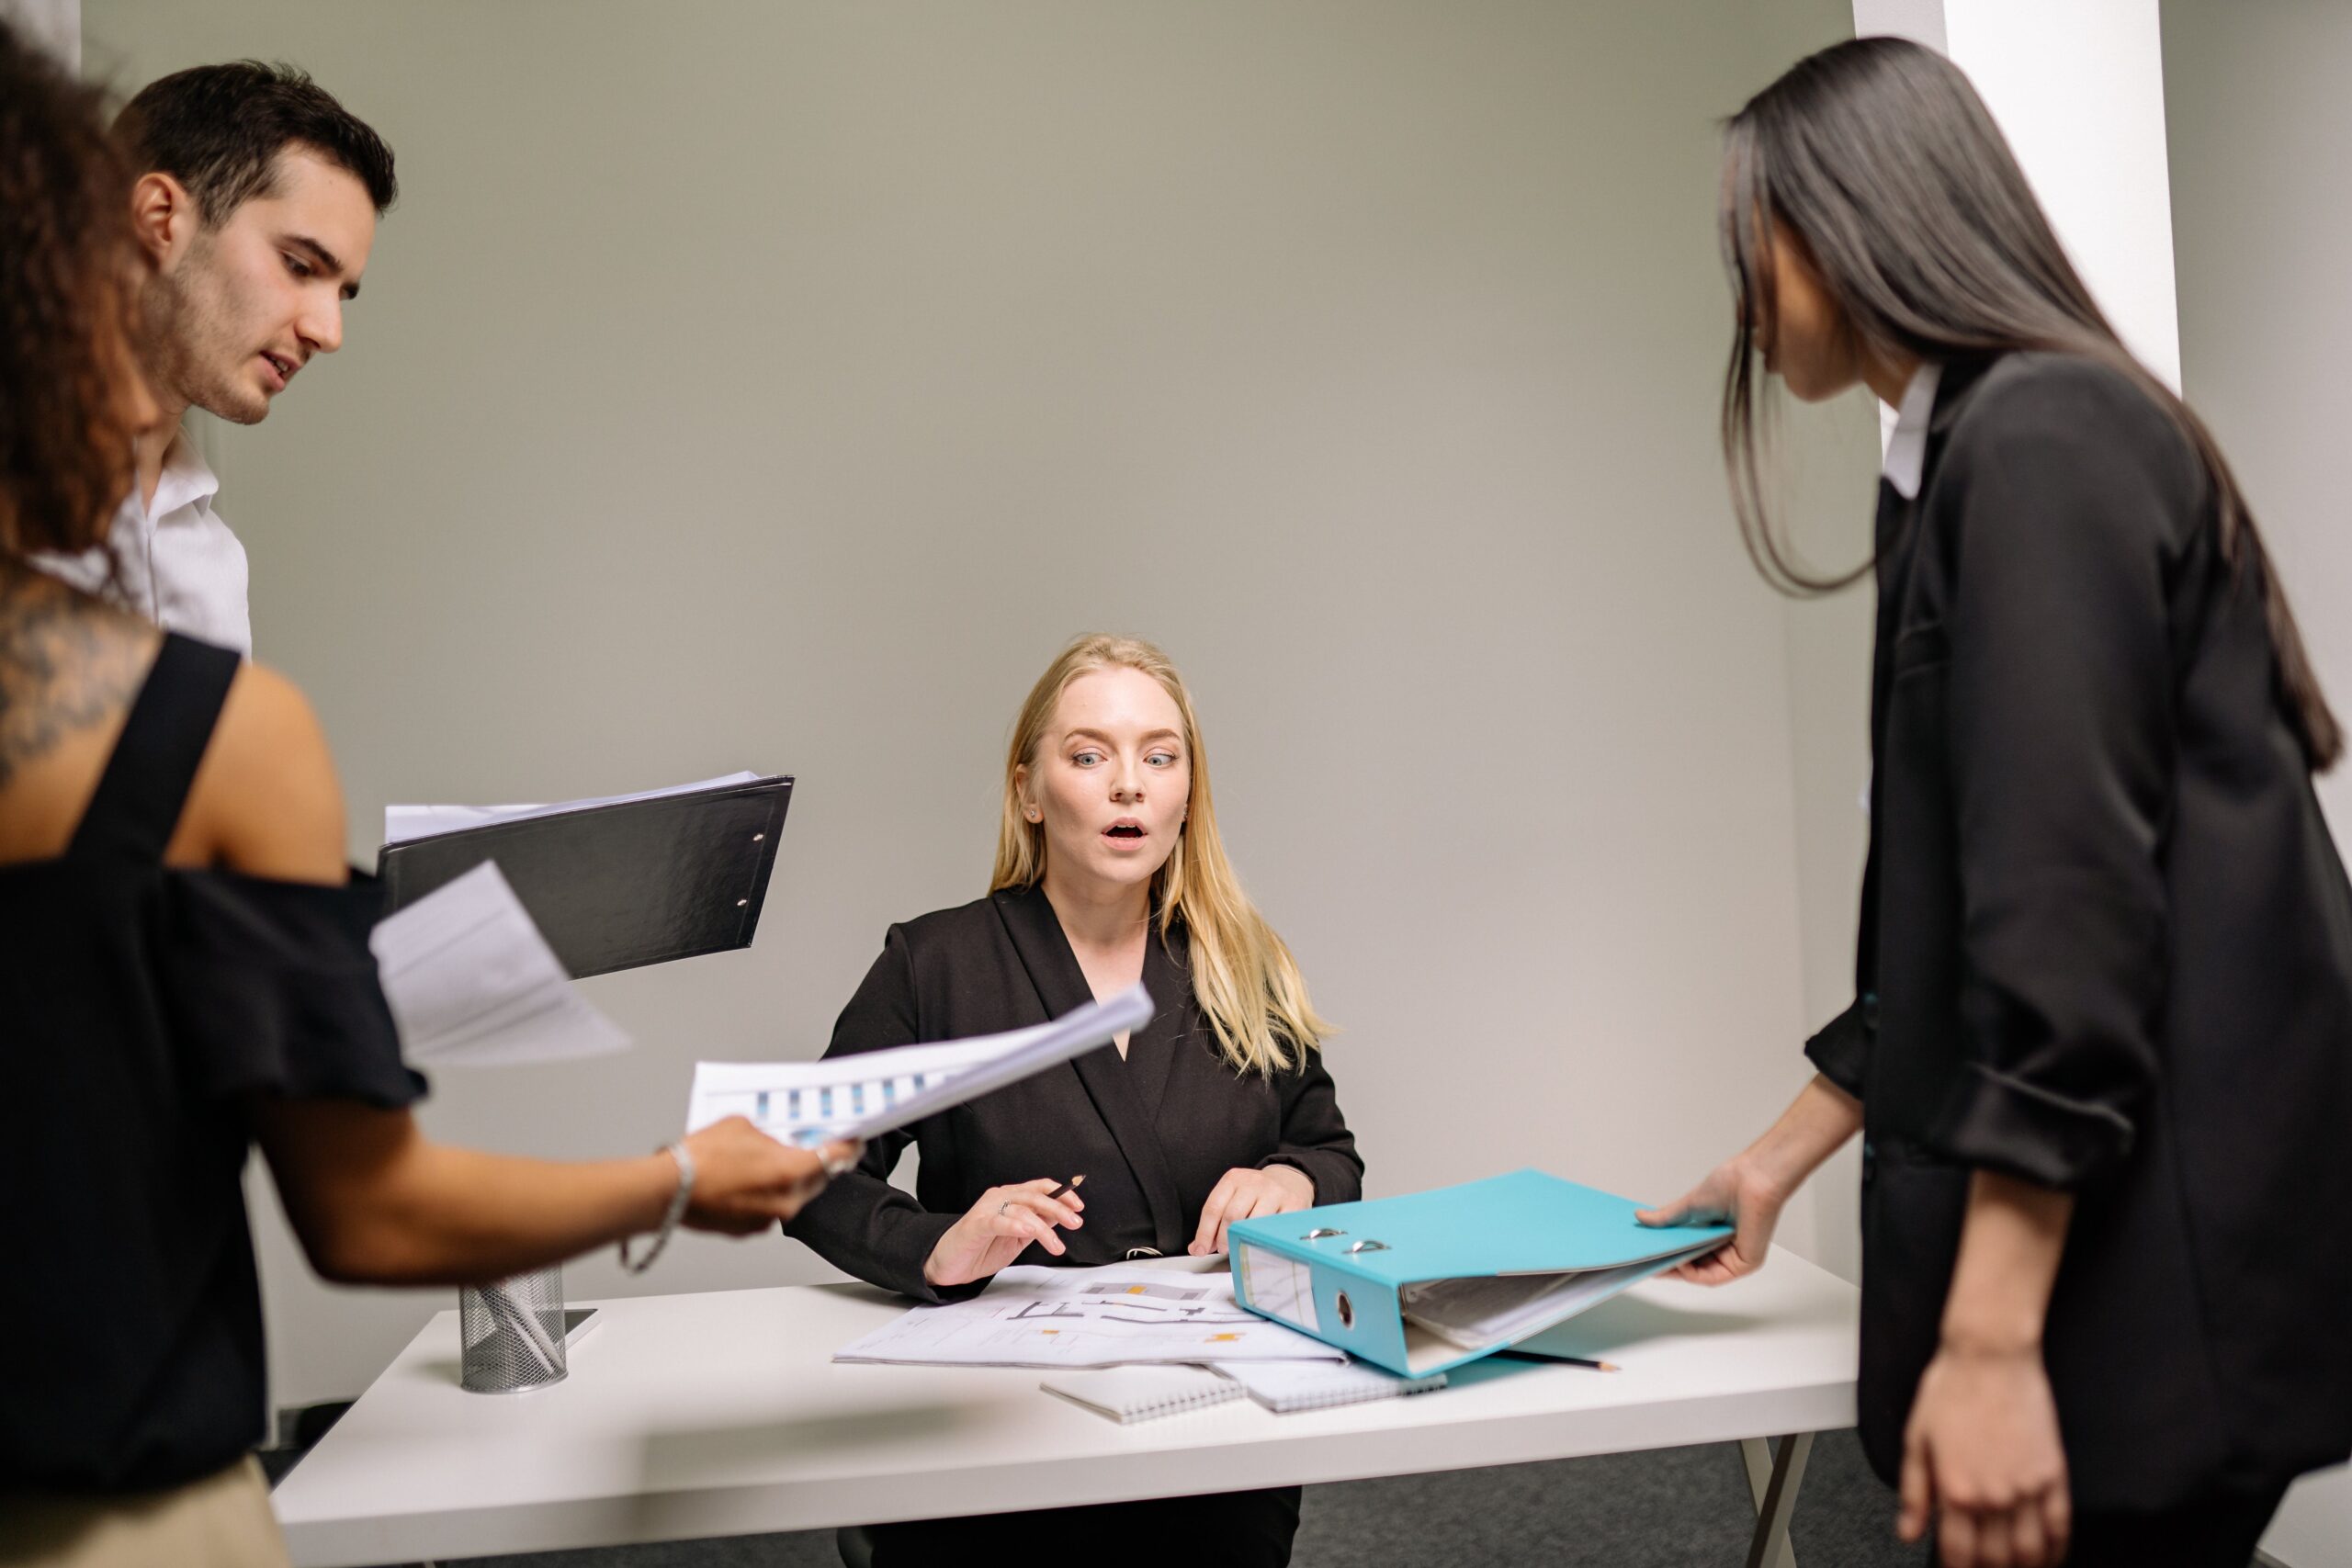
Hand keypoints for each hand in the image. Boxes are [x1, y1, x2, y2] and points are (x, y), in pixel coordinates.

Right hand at [678, 1118, 855, 1233]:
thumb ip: (769, 1134)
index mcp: (791, 1171)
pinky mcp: (750, 1229)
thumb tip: (774, 1139)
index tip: (853, 1141)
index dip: (848, 1147)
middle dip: (819, 1163)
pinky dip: (767, 1195)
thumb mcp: (743, 1126)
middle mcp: (786, 1200)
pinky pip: (771, 1208)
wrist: (668, 1190)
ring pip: (793, 1196)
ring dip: (790, 1180)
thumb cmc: (700, 1159)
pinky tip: (748, 1180)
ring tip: (769, 1162)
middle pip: (818, 1179)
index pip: (835, 1158)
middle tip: (816, 1147)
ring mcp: (768, 1219)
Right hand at [924, 1178, 1086, 1287]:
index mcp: (1011, 1199)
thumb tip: (1061, 1215)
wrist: (948, 1264)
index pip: (1040, 1188)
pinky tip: (1028, 1230)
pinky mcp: (975, 1224)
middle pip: (1034, 1196)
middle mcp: (999, 1198)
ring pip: (1021, 1210)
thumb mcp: (1018, 1238)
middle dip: (1058, 1209)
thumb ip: (1036, 1224)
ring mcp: (986, 1210)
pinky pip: (997, 1221)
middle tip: (1075, 1223)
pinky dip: (1014, 1224)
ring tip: (1055, 1245)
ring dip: (1042, 1228)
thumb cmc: (981, 1248)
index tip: (1079, 1206)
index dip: (1061, 1194)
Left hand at [1190, 1164, 1314, 1255]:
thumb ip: (1214, 1222)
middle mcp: (1253, 1182)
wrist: (1289, 1181)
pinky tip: (1261, 1243)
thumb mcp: (1232, 1198)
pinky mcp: (1293, 1204)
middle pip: (1232, 1215)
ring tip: (1241, 1246)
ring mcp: (1274, 1192)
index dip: (1204, 1233)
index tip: (1201, 1249)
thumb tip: (1196, 1248)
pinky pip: (1275, 1228)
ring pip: (1254, 1222)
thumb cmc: (1256, 1194)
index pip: (1213, 1208)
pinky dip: (1265, 1240)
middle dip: (1224, 1238)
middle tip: (1224, 1249)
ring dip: (1244, 1240)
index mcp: (1233, 1179)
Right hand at [1634, 1154, 1786, 1284]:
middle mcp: (1726, 1247)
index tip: (1646, 1256)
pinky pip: (1715, 1277)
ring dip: (1679, 1272)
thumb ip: (1666, 1217)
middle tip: (1646, 1265)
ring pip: (1702, 1274)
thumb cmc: (1730, 1185)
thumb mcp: (1689, 1206)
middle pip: (1694, 1267)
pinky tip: (1680, 1262)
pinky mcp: (1745, 1263)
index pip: (1688, 1253)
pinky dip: (1694, 1274)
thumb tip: (1640, 1217)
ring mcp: (1736, 1257)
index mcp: (1714, 1234)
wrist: (1752, 1179)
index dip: (1667, 1257)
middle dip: (1669, 1267)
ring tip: (1658, 1263)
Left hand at [1898, 1340, 2070, 1566]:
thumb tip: (1908, 1532)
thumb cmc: (1950, 1389)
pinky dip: (2056, 1550)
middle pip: (1995, 1559)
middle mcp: (1993, 1496)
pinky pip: (2060, 1526)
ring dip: (2023, 1567)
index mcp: (1955, 1490)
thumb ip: (1913, 1492)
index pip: (1958, 1554)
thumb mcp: (1916, 1439)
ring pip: (2029, 1551)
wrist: (1990, 1355)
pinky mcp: (2053, 1474)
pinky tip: (2049, 1557)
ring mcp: (2027, 1487)